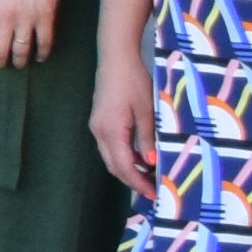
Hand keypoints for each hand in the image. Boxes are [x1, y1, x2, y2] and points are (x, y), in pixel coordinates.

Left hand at [0, 0, 65, 71]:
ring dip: (20, 61)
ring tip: (20, 63)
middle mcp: (6, 16)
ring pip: (22, 51)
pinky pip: (45, 42)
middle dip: (0, 62)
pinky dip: (43, 53)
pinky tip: (41, 56)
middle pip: (0, 51)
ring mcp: (28, 18)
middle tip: (2, 64)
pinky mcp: (47, 16)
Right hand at [91, 42, 154, 193]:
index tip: (154, 194)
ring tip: (149, 177)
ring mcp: (97, 126)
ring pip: (110, 157)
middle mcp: (99, 131)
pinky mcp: (100, 120)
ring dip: (127, 169)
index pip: (124, 166)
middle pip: (113, 165)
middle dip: (132, 181)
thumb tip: (151, 164)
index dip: (138, 183)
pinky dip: (124, 157)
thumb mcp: (148, 111)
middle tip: (152, 191)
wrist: (116, 58)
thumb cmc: (134, 81)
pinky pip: (110, 146)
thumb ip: (148, 139)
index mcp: (111, 130)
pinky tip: (140, 157)